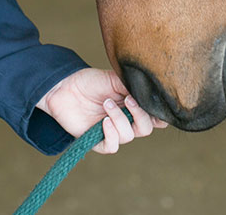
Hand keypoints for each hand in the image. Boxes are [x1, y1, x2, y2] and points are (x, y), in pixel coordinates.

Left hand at [36, 68, 167, 153]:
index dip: (160, 115)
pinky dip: (111, 134)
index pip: (156, 119)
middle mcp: (126, 121)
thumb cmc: (90, 82)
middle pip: (146, 129)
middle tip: (128, 100)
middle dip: (140, 116)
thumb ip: (132, 86)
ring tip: (106, 103)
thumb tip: (149, 93)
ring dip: (119, 119)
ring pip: (128, 136)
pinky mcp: (97, 141)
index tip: (153, 104)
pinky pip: (112, 146)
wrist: (65, 86)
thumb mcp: (115, 79)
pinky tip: (104, 122)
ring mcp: (112, 132)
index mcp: (134, 107)